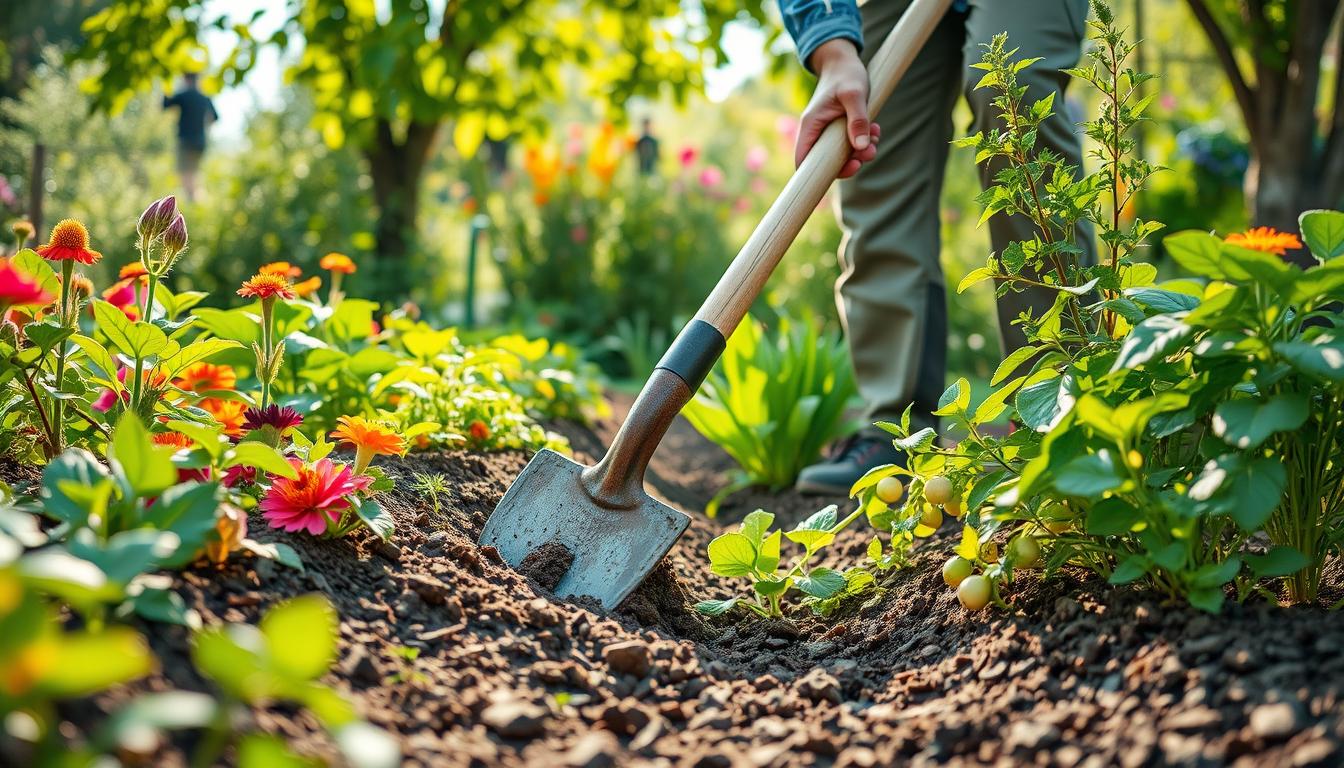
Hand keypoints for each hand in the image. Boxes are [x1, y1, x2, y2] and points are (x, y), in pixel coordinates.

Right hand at [795, 39, 879, 177]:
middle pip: (825, 162)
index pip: (803, 161)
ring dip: (861, 151)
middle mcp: (816, 131)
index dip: (821, 174)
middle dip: (850, 162)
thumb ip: (858, 120)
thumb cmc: (846, 74)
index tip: (850, 168)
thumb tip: (861, 147)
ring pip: (840, 155)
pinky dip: (863, 141)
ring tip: (875, 136)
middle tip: (869, 153)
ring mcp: (827, 131)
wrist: (843, 61)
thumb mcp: (854, 94)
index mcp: (811, 125)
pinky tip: (875, 129)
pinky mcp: (838, 129)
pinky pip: (849, 144)